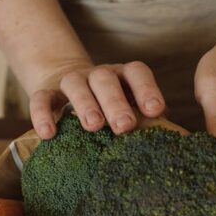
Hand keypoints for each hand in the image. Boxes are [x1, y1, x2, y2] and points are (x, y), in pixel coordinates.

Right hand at [29, 61, 166, 138]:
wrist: (66, 87)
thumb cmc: (109, 107)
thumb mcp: (129, 109)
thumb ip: (147, 120)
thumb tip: (174, 142)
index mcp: (122, 76)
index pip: (136, 73)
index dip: (147, 89)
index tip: (156, 110)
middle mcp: (98, 75)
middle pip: (106, 79)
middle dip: (116, 102)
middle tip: (124, 126)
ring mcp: (71, 81)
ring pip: (76, 84)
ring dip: (85, 104)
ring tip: (93, 126)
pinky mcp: (47, 91)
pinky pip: (41, 98)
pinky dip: (42, 114)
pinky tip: (48, 134)